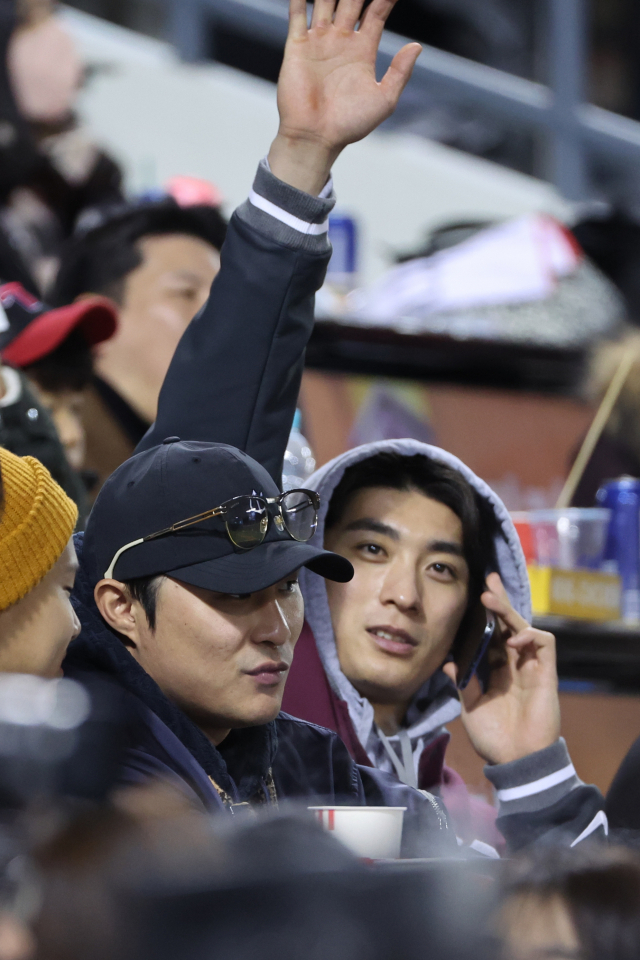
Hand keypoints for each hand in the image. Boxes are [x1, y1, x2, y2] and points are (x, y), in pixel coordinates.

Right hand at [268, 0, 420, 193]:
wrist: (316, 138)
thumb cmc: (350, 125)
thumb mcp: (384, 100)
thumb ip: (400, 73)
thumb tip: (417, 46)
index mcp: (363, 50)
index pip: (377, 11)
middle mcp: (341, 40)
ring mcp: (318, 41)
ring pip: (325, 0)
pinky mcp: (297, 47)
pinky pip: (297, 15)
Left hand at [442, 572, 560, 765]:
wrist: (515, 760)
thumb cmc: (494, 736)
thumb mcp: (470, 705)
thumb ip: (463, 682)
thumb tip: (447, 662)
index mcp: (498, 670)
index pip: (493, 634)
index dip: (487, 615)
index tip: (477, 592)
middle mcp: (515, 664)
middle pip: (510, 624)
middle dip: (500, 601)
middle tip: (488, 580)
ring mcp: (532, 668)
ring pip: (525, 628)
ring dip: (509, 612)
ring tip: (491, 598)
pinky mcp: (546, 674)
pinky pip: (545, 644)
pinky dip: (531, 635)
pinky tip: (514, 637)